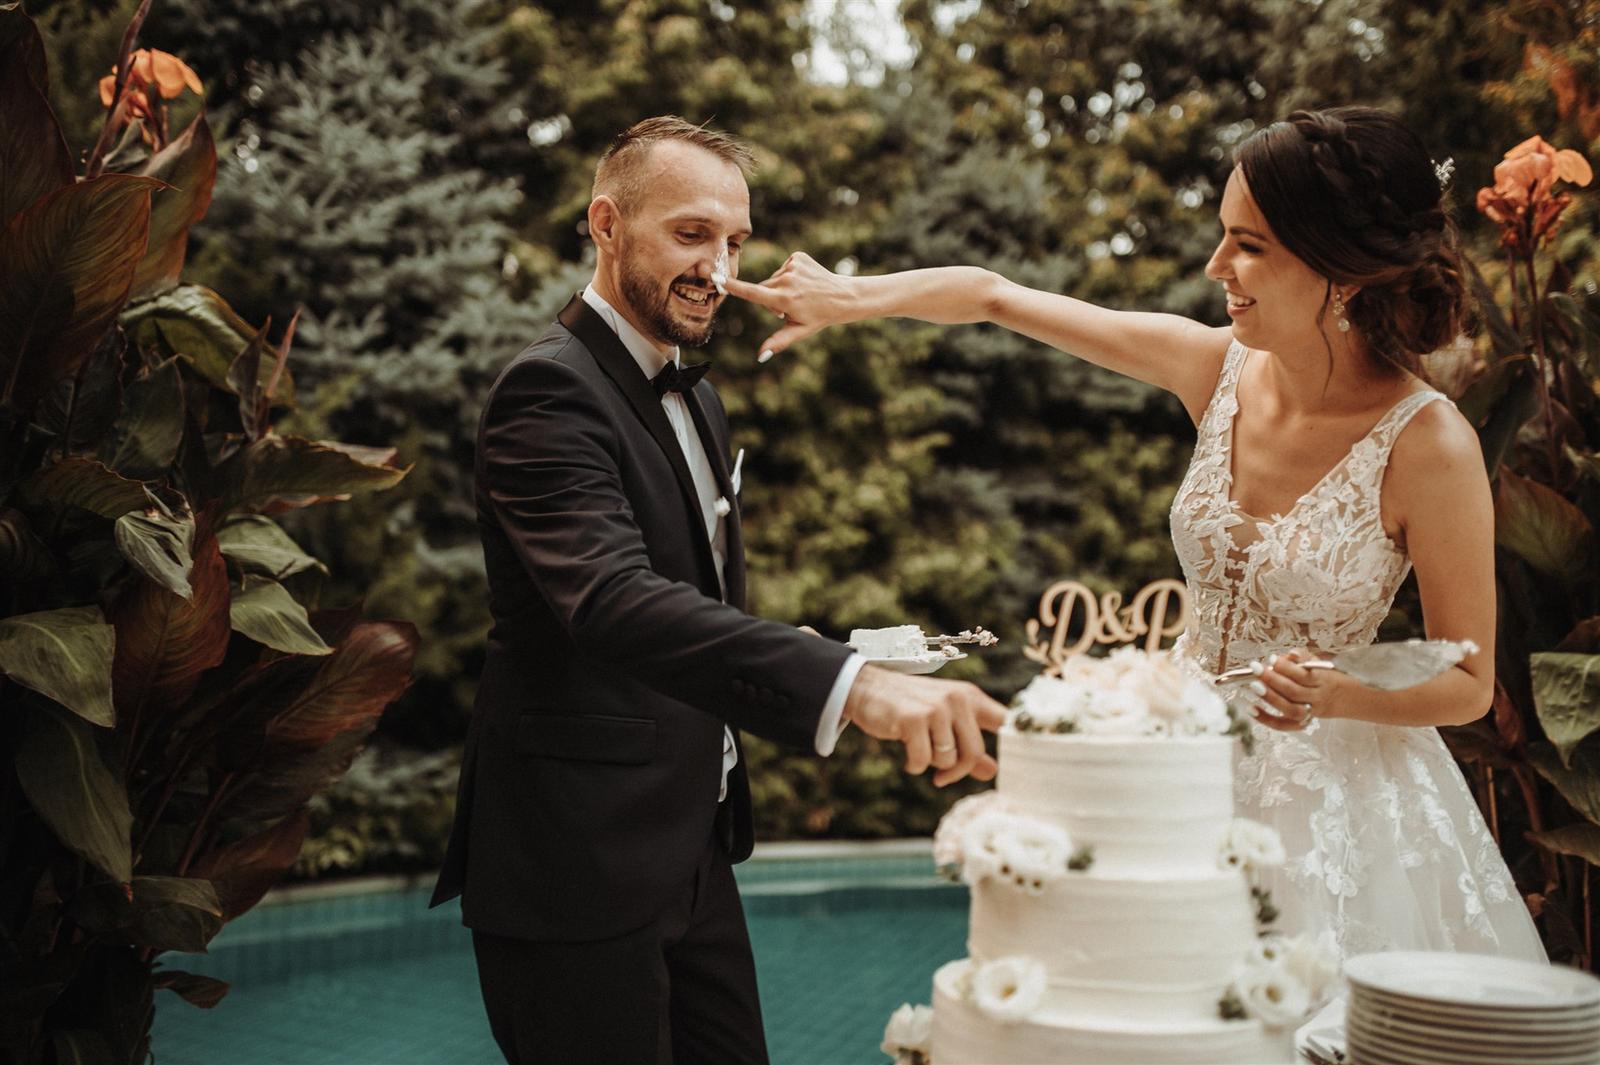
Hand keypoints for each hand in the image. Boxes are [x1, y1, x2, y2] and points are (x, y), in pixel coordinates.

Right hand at [719, 252, 856, 361]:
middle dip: (768, 298)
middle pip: (762, 288)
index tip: (718, 279)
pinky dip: (788, 276)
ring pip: (772, 279)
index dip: (734, 287)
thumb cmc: (819, 317)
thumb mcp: (798, 332)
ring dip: (779, 287)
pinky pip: (782, 268)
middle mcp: (787, 280)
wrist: (843, 296)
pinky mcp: (797, 256)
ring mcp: (792, 265)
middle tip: (788, 308)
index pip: (753, 293)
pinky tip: (802, 282)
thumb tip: (761, 356)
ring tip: (798, 295)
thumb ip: (778, 342)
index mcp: (784, 299)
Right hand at [842, 665, 1004, 786]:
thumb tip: (991, 771)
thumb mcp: (944, 721)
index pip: (1006, 722)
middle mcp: (958, 699)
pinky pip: (923, 760)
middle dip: (957, 771)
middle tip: (941, 777)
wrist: (867, 688)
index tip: (1016, 765)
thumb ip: (968, 744)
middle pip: (974, 752)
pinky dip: (914, 765)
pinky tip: (907, 756)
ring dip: (932, 765)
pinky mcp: (913, 719)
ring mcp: (936, 708)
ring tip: (919, 751)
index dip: (1016, 744)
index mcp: (971, 697)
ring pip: (947, 759)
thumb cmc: (910, 706)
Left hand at [1248, 648, 1345, 731]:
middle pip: (1294, 692)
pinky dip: (1266, 719)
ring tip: (1254, 686)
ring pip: (1290, 709)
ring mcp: (1310, 712)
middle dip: (1273, 680)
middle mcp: (1317, 697)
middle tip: (1256, 669)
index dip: (1287, 668)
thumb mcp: (1318, 662)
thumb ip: (1303, 657)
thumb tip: (1291, 654)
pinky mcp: (1302, 723)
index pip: (1304, 675)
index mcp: (1323, 680)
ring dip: (1270, 698)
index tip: (1272, 659)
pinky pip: (1284, 725)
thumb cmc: (1324, 676)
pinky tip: (1251, 709)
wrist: (1347, 698)